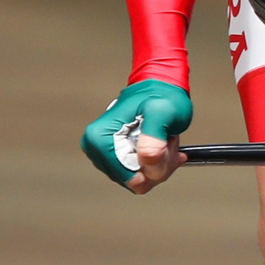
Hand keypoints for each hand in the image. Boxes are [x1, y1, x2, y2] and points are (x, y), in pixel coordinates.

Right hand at [81, 78, 191, 192]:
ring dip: (159, 163)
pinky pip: (138, 172)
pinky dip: (157, 162)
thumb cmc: (161, 95)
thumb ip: (154, 137)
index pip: (129, 177)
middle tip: (170, 141)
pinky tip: (164, 145)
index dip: (154, 168)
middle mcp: (95, 147)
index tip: (167, 146)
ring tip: (166, 139)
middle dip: (158, 165)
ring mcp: (102, 153)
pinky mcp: (112, 156)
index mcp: (99, 138)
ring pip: (138, 178)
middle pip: (132, 180)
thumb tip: (146, 163)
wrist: (160, 84)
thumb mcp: (163, 112)